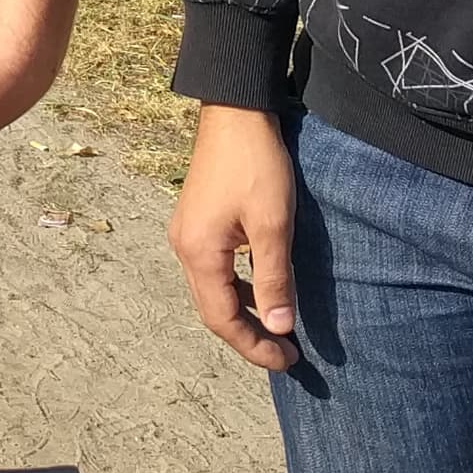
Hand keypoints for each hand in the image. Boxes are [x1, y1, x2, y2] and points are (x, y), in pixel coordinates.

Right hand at [166, 105, 299, 372]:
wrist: (235, 111)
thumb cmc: (256, 165)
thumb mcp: (274, 225)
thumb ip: (274, 279)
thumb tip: (279, 328)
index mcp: (199, 254)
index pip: (223, 320)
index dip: (254, 346)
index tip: (289, 361)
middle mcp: (183, 249)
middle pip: (212, 311)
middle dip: (247, 337)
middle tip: (286, 354)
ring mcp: (186, 235)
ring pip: (211, 292)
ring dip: (242, 314)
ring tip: (277, 330)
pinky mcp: (195, 223)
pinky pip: (212, 271)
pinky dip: (236, 290)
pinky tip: (261, 290)